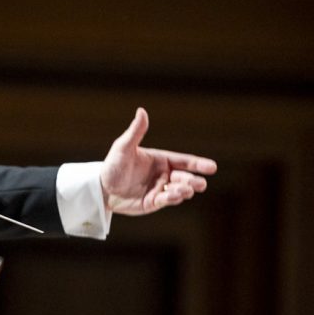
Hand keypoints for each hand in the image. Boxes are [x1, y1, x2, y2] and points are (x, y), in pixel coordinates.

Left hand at [99, 108, 216, 215]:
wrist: (100, 188)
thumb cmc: (112, 165)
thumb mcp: (123, 147)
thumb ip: (136, 131)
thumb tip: (142, 111)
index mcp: (161, 160)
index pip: (185, 161)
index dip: (199, 164)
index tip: (212, 167)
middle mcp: (163, 175)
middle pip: (185, 178)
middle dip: (194, 181)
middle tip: (200, 184)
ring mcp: (159, 189)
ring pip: (179, 191)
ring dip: (184, 190)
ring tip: (186, 190)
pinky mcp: (152, 203)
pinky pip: (166, 200)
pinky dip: (171, 198)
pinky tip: (173, 195)